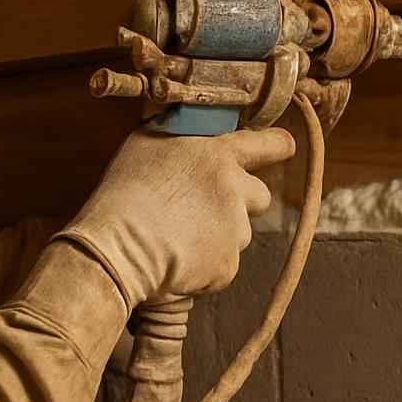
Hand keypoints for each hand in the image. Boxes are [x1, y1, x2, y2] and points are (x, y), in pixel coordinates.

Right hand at [58, 127, 296, 308]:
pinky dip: (205, 267)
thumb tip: (195, 133)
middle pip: (259, 195)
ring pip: (239, 233)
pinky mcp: (228, 264)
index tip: (286, 147)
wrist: (116, 248)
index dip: (278, 145)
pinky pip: (223, 266)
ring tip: (177, 238)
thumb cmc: (122, 194)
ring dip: (219, 237)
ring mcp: (234, 228)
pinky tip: (175, 261)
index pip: (265, 143)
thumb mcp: (147, 144)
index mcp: (215, 154)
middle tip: (208, 212)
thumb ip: (183, 137)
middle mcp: (233, 188)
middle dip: (242, 203)